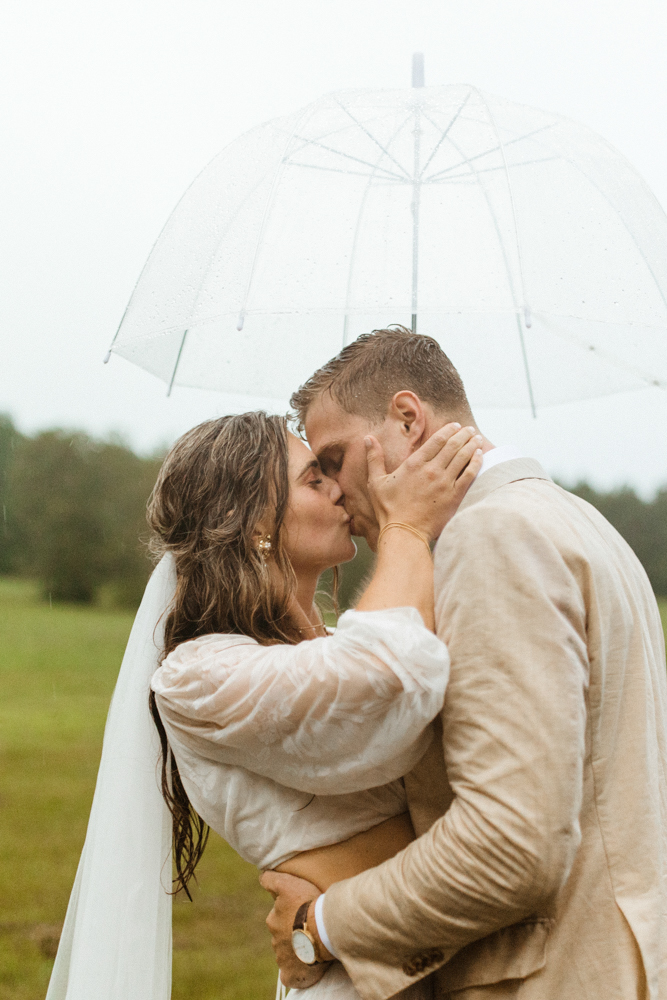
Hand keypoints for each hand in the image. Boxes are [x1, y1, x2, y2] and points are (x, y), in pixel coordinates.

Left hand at [260, 870, 332, 988]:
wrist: (322, 929)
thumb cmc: (306, 904)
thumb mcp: (287, 883)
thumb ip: (271, 880)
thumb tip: (260, 875)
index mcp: (273, 920)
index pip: (277, 918)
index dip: (289, 916)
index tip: (300, 914)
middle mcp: (275, 940)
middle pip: (283, 937)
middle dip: (293, 934)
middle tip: (310, 928)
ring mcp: (282, 958)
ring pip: (289, 954)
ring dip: (298, 950)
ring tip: (314, 945)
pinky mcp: (290, 974)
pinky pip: (290, 976)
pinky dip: (296, 973)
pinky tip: (305, 967)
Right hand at [366, 423, 482, 542]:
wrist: (404, 533)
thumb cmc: (388, 509)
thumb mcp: (376, 482)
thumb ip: (374, 458)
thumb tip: (367, 438)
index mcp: (414, 464)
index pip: (437, 440)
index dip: (449, 430)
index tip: (456, 425)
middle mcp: (431, 470)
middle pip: (453, 445)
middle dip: (464, 435)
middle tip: (470, 430)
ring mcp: (444, 482)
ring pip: (463, 457)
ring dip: (472, 445)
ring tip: (478, 438)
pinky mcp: (454, 496)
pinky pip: (469, 474)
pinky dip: (476, 463)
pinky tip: (480, 456)